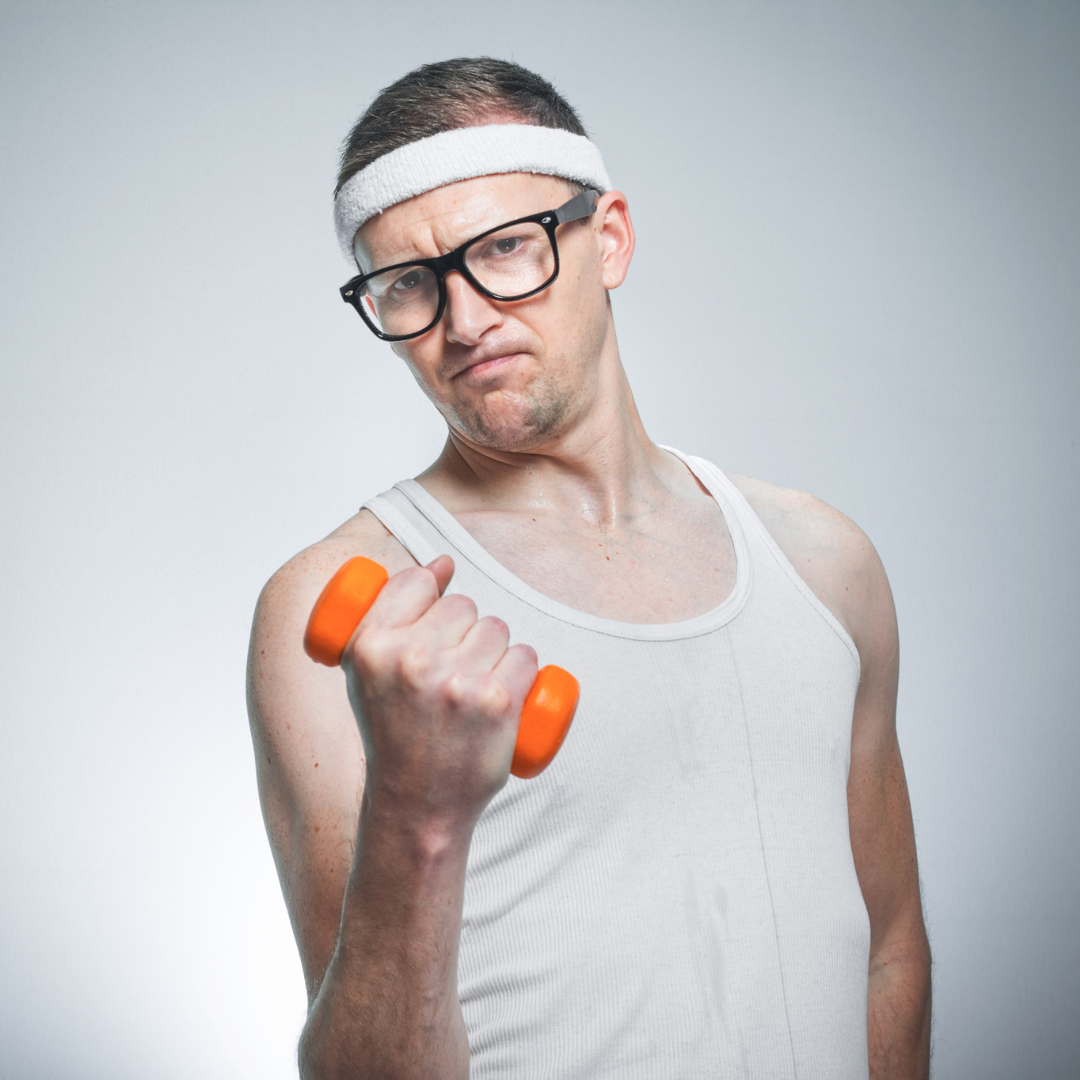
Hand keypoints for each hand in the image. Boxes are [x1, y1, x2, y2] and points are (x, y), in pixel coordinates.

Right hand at [341, 555, 538, 827]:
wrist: (418, 803)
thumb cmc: (394, 730)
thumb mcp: (369, 671)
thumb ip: (393, 611)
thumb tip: (445, 562)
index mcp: (370, 646)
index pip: (418, 583)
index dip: (431, 601)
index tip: (431, 634)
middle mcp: (411, 659)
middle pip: (463, 606)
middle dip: (464, 632)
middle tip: (450, 676)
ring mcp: (456, 681)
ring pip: (497, 629)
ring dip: (495, 651)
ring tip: (473, 688)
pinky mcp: (497, 702)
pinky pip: (526, 656)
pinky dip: (523, 671)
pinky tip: (506, 693)